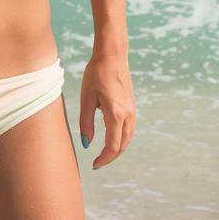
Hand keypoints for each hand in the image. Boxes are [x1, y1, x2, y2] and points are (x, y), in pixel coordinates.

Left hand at [78, 51, 135, 170]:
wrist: (112, 55)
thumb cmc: (96, 74)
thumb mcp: (86, 98)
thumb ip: (86, 123)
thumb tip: (87, 143)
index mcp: (116, 114)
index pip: (113, 146)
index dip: (104, 158)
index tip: (93, 165)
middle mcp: (128, 114)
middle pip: (122, 145)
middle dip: (111, 156)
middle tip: (97, 163)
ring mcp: (132, 110)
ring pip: (128, 138)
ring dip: (117, 148)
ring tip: (104, 154)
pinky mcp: (132, 105)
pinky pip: (129, 128)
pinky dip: (122, 138)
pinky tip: (111, 138)